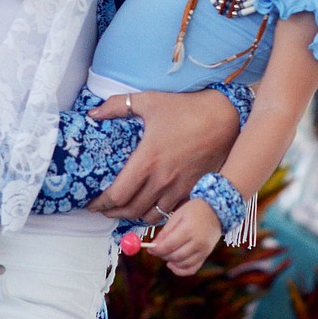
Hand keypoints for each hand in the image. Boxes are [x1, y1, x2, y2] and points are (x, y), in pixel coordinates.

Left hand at [87, 89, 239, 220]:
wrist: (225, 118)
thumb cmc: (186, 109)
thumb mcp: (149, 101)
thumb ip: (118, 106)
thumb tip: (93, 113)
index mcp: (147, 160)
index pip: (117, 195)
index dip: (101, 204)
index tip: (92, 204)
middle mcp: (162, 179)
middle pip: (131, 210)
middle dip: (113, 213)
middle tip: (105, 210)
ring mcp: (179, 188)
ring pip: (151, 216)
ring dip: (135, 217)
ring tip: (126, 211)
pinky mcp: (193, 190)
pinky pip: (171, 213)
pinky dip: (157, 215)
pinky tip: (150, 208)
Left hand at [146, 198, 221, 276]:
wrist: (216, 211)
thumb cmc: (194, 210)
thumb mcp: (177, 215)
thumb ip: (165, 232)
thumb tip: (154, 246)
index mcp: (189, 229)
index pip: (169, 245)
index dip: (156, 250)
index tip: (150, 249)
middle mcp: (198, 242)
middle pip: (175, 256)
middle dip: (162, 255)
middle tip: (157, 250)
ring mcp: (204, 250)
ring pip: (183, 264)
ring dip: (171, 261)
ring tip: (167, 253)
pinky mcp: (206, 255)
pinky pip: (192, 269)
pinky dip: (180, 270)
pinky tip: (173, 264)